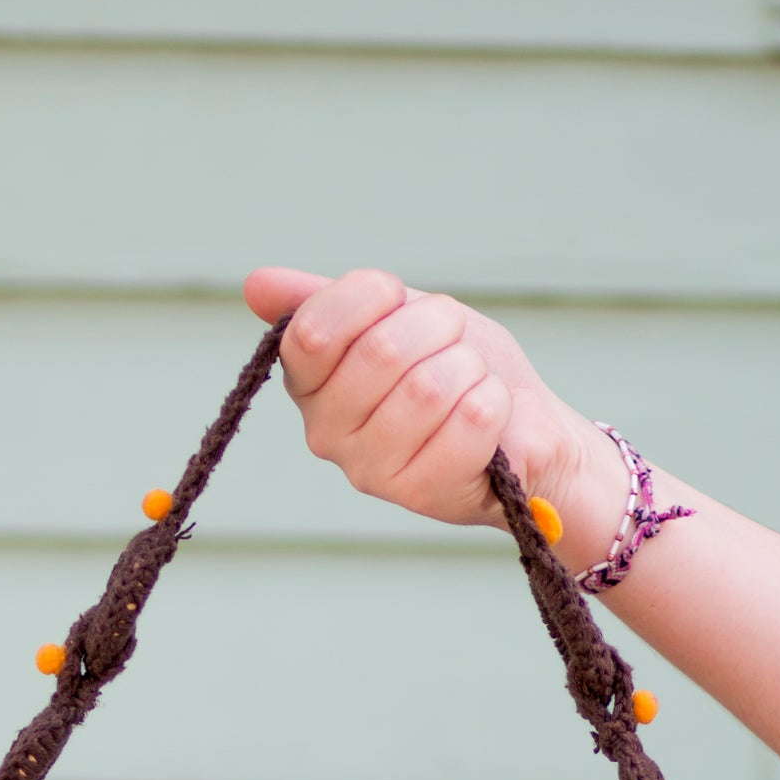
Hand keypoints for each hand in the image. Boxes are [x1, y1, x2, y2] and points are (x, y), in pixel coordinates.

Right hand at [242, 265, 624, 561]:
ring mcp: (371, 471)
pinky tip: (489, 416)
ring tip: (471, 380)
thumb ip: (328, 300)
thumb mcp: (394, 315)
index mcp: (309, 387)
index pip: (313, 331)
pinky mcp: (422, 494)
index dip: (369, 296)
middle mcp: (327, 435)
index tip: (398, 297)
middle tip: (452, 341)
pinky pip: (470, 419)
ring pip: (429, 387)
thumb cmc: (455, 367)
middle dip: (436, 327)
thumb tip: (255, 285)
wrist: (524, 424)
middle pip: (379, 353)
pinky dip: (493, 400)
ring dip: (469, 366)